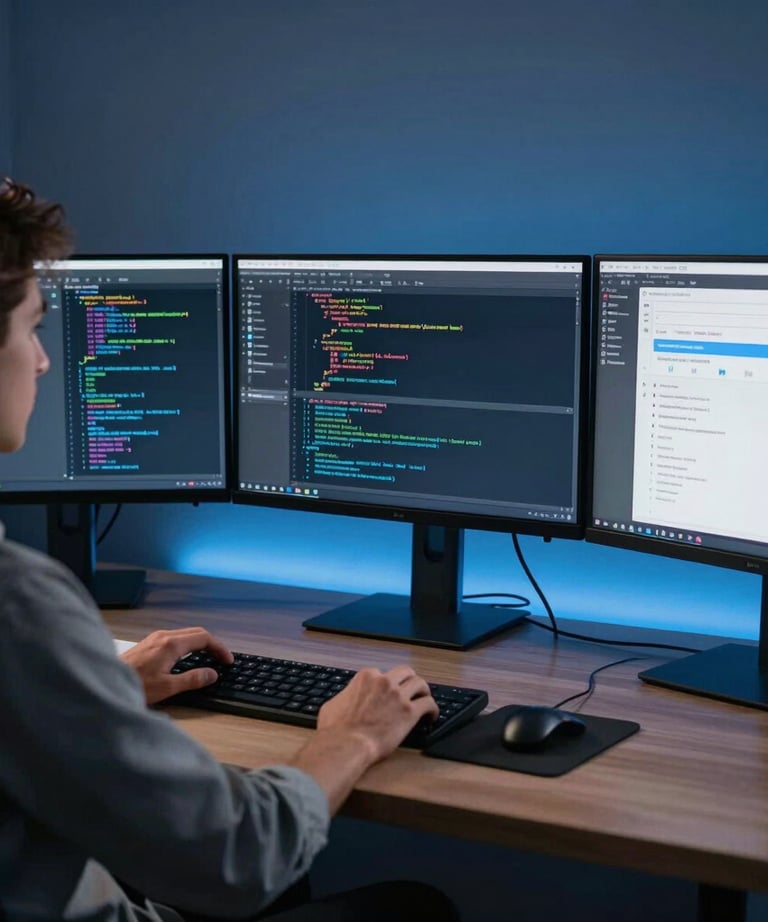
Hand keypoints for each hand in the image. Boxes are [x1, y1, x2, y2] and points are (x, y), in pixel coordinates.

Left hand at [120, 627, 233, 705]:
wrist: (105, 682)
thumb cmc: (133, 685)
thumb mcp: (167, 687)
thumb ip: (192, 679)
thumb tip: (212, 674)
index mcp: (171, 644)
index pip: (204, 638)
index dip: (220, 648)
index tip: (228, 660)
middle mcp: (164, 636)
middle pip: (196, 633)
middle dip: (213, 644)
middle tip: (222, 658)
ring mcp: (154, 638)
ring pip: (185, 634)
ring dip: (200, 643)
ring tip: (208, 658)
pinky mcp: (148, 643)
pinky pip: (175, 638)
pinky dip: (188, 645)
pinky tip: (186, 658)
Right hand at [316, 665, 437, 763]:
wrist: (346, 745)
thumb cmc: (336, 730)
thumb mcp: (333, 705)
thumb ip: (345, 697)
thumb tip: (345, 700)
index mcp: (366, 677)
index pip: (383, 674)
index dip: (388, 684)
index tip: (390, 693)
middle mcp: (384, 681)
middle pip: (405, 672)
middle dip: (409, 680)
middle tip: (412, 690)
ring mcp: (398, 696)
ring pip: (420, 684)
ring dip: (424, 691)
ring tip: (425, 700)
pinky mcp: (409, 712)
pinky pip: (428, 704)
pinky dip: (432, 709)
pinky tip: (431, 716)